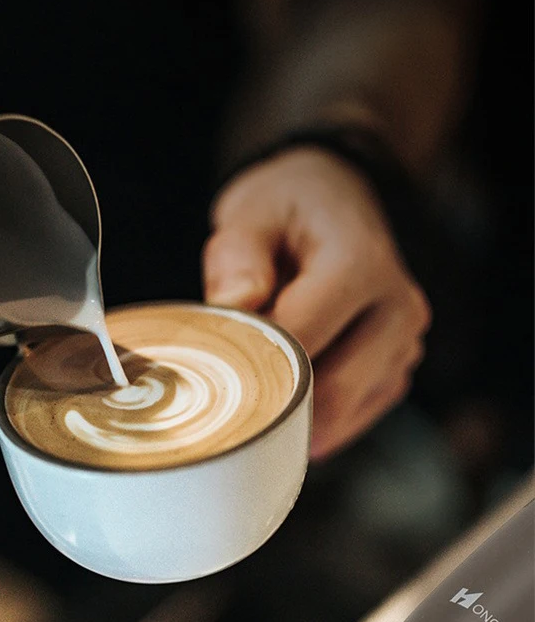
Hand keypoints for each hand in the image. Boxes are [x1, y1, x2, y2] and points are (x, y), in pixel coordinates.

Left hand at [203, 148, 430, 460]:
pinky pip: (352, 418)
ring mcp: (404, 344)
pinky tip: (288, 386)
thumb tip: (234, 307)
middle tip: (228, 386)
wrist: (331, 204)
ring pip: (342, 414)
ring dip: (293, 410)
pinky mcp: (395, 371)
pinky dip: (313, 416)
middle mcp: (398, 308)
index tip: (216, 361)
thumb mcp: (250, 214)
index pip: (303, 337)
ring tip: (261, 373)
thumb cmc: (286, 209)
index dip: (253, 358)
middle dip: (274, 398)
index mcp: (362, 264)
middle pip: (331, 390)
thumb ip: (237, 258)